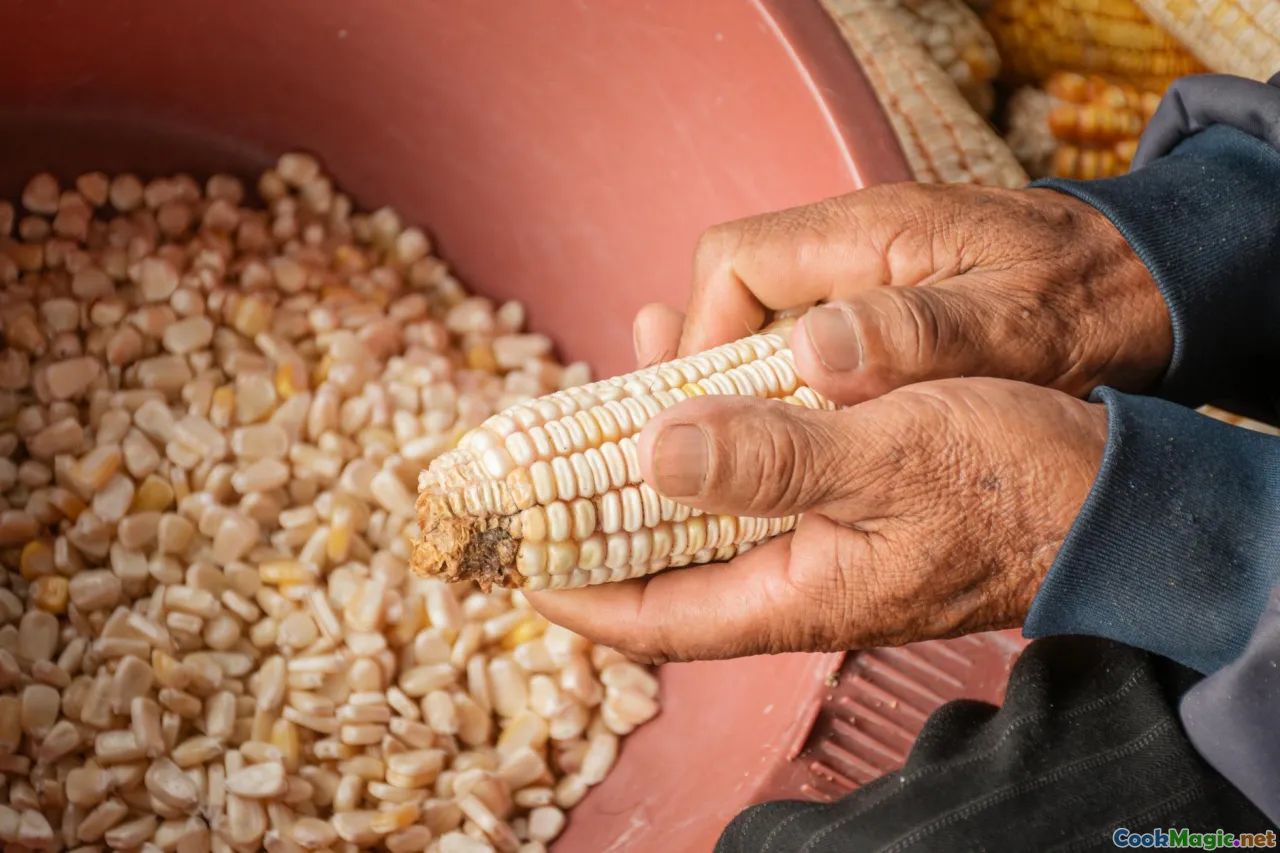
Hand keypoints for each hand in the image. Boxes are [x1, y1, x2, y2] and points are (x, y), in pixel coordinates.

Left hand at [524, 378, 1106, 662]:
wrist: (1112, 496)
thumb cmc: (1013, 481)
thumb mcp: (888, 457)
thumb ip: (771, 462)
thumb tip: (648, 456)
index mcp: (794, 594)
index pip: (652, 616)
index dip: (572, 590)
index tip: (507, 555)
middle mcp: (797, 582)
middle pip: (666, 562)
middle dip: (599, 506)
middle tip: (544, 446)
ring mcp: (822, 549)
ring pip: (711, 512)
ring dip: (659, 452)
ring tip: (627, 369)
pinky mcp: (849, 511)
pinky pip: (757, 483)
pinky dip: (719, 434)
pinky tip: (711, 378)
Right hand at [635, 182, 1172, 405]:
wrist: (1150, 282)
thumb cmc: (1089, 300)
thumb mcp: (1015, 327)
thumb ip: (915, 335)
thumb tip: (810, 354)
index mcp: (870, 232)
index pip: (731, 264)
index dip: (697, 337)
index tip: (699, 413)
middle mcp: (852, 244)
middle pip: (732, 295)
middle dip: (707, 369)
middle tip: (706, 447)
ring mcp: (862, 275)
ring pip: (760, 323)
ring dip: (742, 386)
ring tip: (739, 454)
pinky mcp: (878, 307)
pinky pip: (800, 342)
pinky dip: (784, 391)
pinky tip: (797, 440)